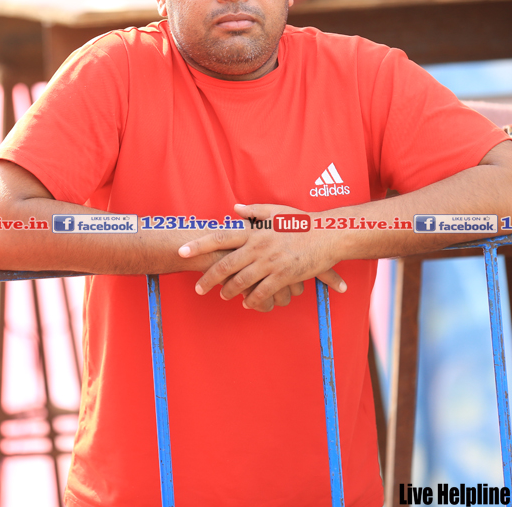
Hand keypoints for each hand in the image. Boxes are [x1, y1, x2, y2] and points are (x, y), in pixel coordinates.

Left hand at [178, 204, 346, 311]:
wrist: (329, 235)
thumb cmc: (302, 223)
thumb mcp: (277, 212)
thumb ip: (254, 211)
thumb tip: (234, 209)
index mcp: (255, 230)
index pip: (220, 237)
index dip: (199, 245)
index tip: (182, 252)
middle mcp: (259, 246)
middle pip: (226, 265)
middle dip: (209, 278)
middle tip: (198, 288)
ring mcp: (271, 262)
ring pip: (242, 281)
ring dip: (229, 291)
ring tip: (222, 296)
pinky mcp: (284, 276)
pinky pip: (263, 292)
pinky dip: (253, 299)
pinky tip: (248, 303)